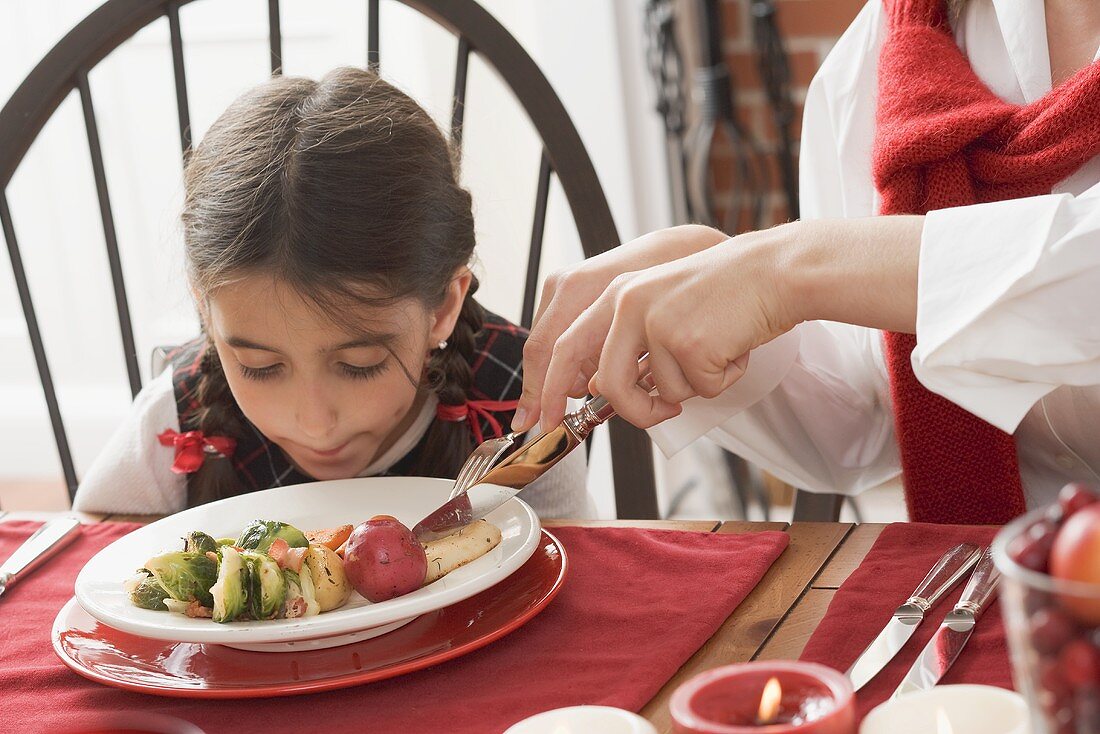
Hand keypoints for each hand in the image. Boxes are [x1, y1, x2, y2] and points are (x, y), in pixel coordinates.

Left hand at [513, 225, 727, 430]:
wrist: (773, 273)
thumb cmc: (724, 297)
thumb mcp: (662, 311)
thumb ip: (627, 344)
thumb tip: (598, 388)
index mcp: (616, 294)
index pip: (563, 344)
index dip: (548, 389)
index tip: (543, 420)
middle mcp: (627, 304)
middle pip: (607, 382)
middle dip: (623, 412)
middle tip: (638, 422)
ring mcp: (656, 322)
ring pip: (660, 393)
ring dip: (692, 388)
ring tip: (715, 352)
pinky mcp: (686, 341)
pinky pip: (697, 390)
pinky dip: (720, 381)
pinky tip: (733, 348)